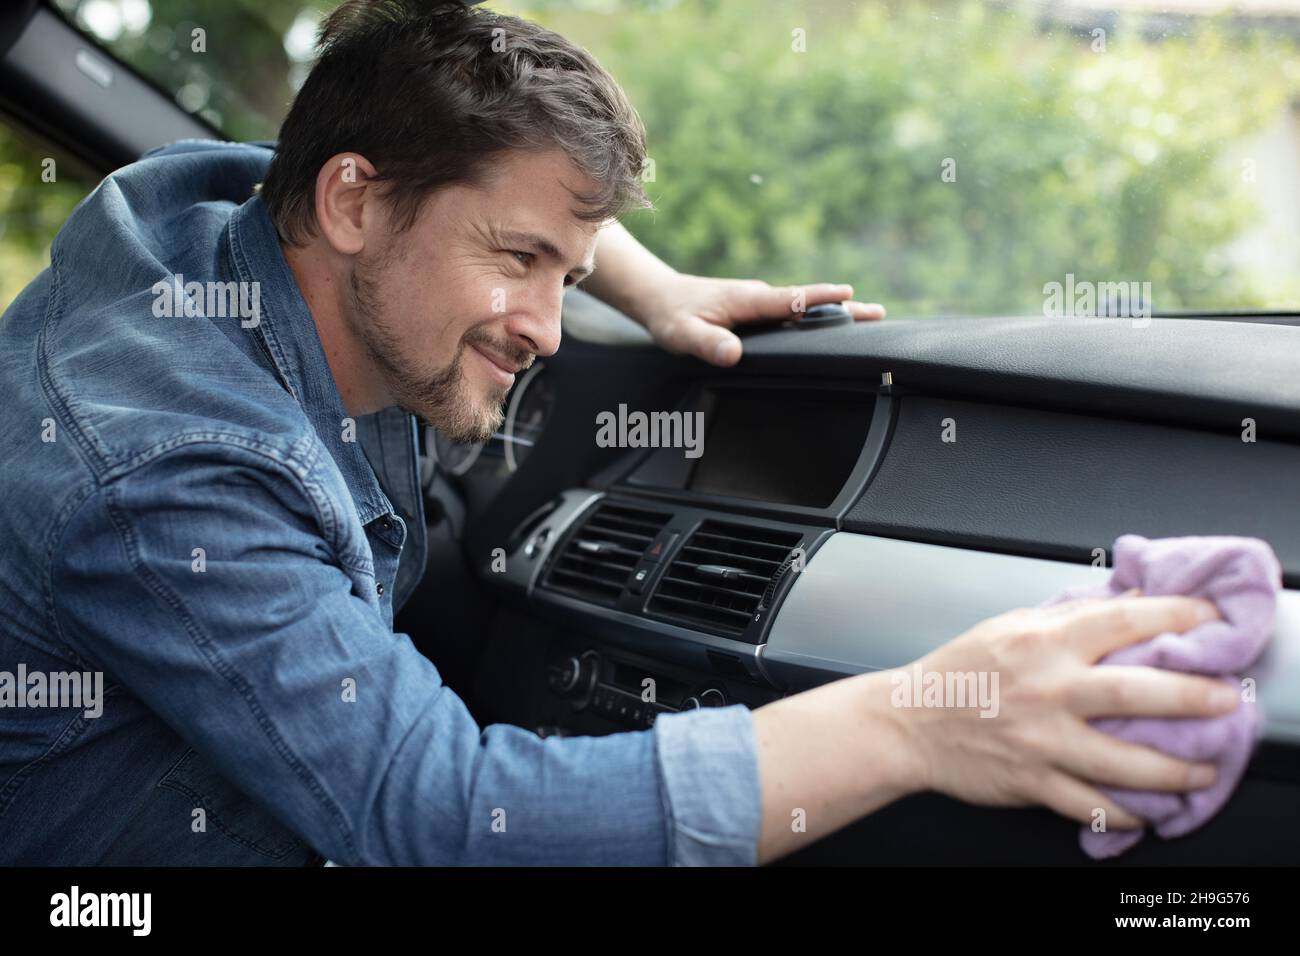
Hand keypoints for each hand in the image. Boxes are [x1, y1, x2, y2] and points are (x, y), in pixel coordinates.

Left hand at [640, 274, 884, 365]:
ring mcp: (760, 303)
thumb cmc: (671, 317)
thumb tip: (733, 355)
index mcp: (747, 300)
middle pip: (808, 302)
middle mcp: (759, 297)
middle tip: (879, 313)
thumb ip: (708, 344)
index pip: (791, 299)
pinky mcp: (758, 310)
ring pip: (802, 307)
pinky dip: (815, 317)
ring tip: (868, 322)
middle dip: (844, 308)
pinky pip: (792, 313)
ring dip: (833, 313)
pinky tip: (831, 330)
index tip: (850, 296)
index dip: (820, 299)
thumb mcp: (682, 335)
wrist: (660, 298)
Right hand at [891, 595, 1237, 829]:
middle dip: (1193, 697)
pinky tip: (1148, 809)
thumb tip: (1123, 607)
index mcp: (1042, 641)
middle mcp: (1046, 689)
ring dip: (1175, 769)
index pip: (1124, 620)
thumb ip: (1065, 619)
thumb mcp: (1008, 626)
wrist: (910, 722)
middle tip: (1226, 700)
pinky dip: (1126, 812)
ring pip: (1123, 761)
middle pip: (1136, 692)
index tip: (1208, 619)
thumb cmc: (959, 671)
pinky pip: (1091, 804)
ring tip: (1204, 770)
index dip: (1176, 616)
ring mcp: (1040, 739)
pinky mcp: (1031, 780)